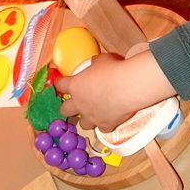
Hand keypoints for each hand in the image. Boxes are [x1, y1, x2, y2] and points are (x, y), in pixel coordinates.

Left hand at [58, 49, 175, 131]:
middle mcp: (79, 104)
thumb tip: (95, 63)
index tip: (62, 83)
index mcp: (75, 86)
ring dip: (86, 119)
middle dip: (67, 108)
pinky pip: (102, 128)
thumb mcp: (101, 61)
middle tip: (75, 103)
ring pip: (82, 124)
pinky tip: (110, 119)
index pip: (60, 85)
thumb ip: (95, 64)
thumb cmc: (113, 70)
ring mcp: (92, 117)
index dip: (60, 84)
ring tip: (93, 114)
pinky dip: (105, 125)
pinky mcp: (105, 125)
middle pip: (64, 110)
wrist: (128, 87)